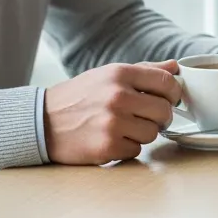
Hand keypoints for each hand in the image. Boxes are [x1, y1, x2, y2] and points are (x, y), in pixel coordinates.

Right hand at [44, 60, 181, 164]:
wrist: (42, 122)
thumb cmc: (79, 97)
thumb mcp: (107, 74)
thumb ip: (144, 70)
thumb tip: (175, 67)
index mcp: (120, 74)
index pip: (166, 82)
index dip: (174, 92)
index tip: (171, 98)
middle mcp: (118, 97)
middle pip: (163, 110)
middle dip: (160, 116)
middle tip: (147, 116)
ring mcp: (112, 123)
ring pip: (152, 133)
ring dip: (142, 133)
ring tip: (123, 127)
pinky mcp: (106, 147)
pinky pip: (136, 150)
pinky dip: (127, 148)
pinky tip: (111, 139)